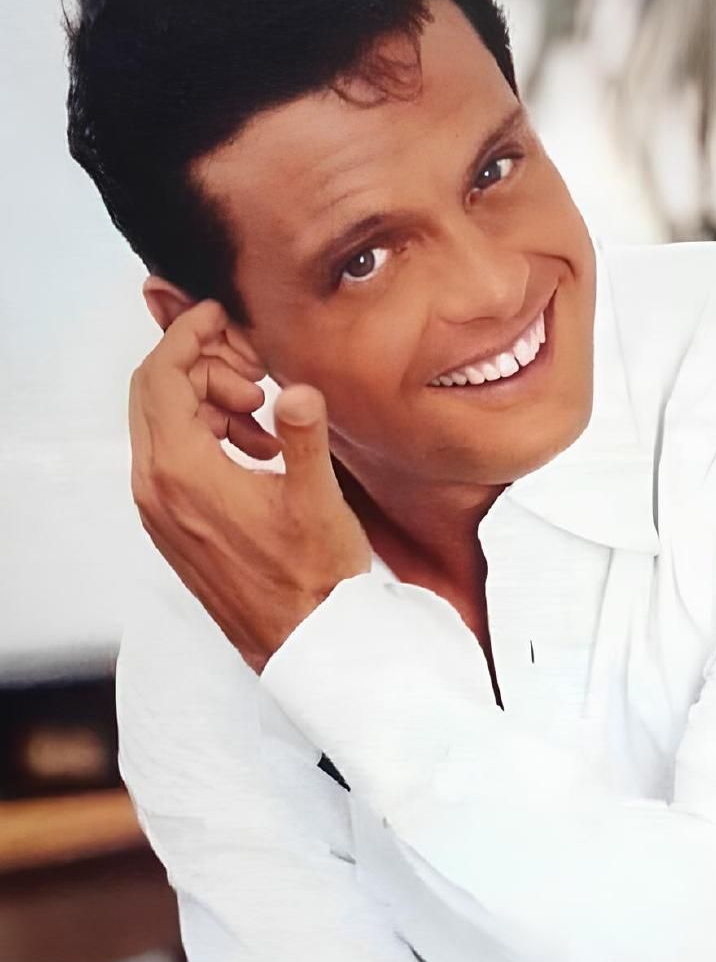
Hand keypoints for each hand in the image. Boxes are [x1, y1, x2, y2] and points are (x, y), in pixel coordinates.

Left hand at [129, 298, 370, 672]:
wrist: (308, 644)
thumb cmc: (315, 578)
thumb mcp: (318, 499)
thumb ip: (304, 434)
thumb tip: (296, 389)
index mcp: (181, 473)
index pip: (160, 376)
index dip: (187, 335)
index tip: (220, 317)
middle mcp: (155, 490)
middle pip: (152, 395)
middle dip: (199, 367)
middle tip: (254, 373)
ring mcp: (159, 512)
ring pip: (160, 426)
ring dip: (206, 403)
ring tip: (263, 418)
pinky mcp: (172, 528)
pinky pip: (169, 460)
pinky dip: (203, 437)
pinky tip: (255, 452)